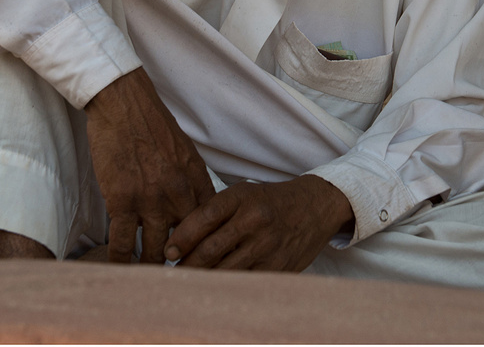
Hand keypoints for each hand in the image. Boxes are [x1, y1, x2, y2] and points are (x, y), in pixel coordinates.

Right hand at [84, 67, 215, 263]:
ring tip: (149, 281)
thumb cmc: (151, 124)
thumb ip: (191, 181)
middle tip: (178, 283)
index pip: (210, 225)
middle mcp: (178, 193)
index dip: (207, 248)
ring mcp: (151, 199)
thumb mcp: (184, 151)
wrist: (123, 103)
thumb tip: (196, 207)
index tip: (204, 265)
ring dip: (151, 267)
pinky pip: (123, 243)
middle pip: (187, 244)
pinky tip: (119, 269)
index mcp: (196, 179)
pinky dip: (121, 260)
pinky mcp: (122, 200)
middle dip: (183, 265)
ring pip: (155, 250)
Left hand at [164, 175, 353, 271]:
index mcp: (243, 196)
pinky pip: (245, 282)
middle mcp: (255, 219)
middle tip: (174, 271)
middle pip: (210, 249)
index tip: (169, 251)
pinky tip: (216, 289)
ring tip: (189, 283)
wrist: (315, 207)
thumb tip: (181, 239)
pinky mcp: (278, 266)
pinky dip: (227, 287)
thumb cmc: (270, 201)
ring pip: (225, 270)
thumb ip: (216, 212)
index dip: (182, 236)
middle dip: (187, 264)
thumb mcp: (244, 194)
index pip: (204, 217)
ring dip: (204, 279)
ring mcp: (267, 245)